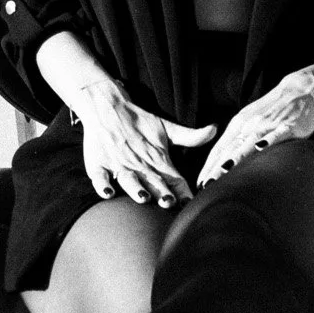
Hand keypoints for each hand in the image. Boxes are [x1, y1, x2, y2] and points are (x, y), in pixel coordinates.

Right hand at [73, 83, 216, 207]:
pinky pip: (100, 177)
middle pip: (152, 182)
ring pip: (129, 180)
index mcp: (158, 159)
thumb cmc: (139, 122)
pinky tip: (107, 193)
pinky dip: (103, 184)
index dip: (183, 192)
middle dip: (161, 193)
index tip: (191, 204)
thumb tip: (215, 129)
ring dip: (135, 189)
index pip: (175, 179)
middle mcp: (140, 165)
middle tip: (169, 202)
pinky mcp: (99, 164)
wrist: (107, 108)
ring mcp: (118, 165)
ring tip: (142, 197)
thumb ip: (191, 136)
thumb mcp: (167, 128)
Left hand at [195, 68, 313, 187]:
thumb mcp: (251, 122)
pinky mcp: (288, 125)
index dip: (209, 166)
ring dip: (236, 158)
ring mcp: (268, 125)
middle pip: (231, 149)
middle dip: (217, 168)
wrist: (300, 90)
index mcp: (239, 125)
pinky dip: (268, 142)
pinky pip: (276, 135)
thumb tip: (222, 165)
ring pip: (249, 143)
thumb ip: (238, 141)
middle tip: (207, 185)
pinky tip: (261, 150)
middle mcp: (250, 124)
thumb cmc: (273, 111)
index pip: (220, 149)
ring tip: (224, 172)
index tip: (201, 184)